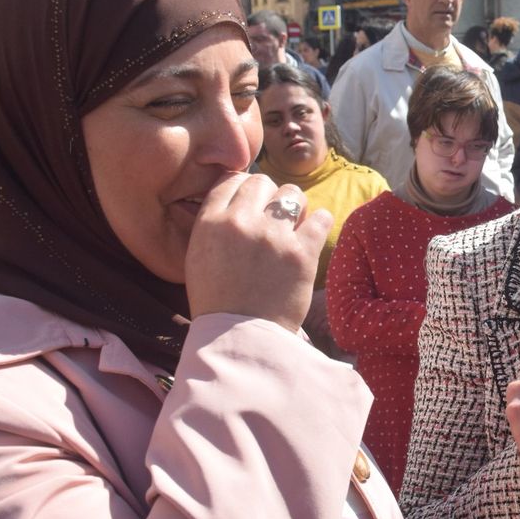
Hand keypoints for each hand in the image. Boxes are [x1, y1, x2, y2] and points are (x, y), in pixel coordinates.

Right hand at [186, 173, 332, 333]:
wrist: (242, 338)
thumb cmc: (218, 301)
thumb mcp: (197, 257)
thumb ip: (213, 224)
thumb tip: (236, 198)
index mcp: (211, 222)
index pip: (232, 180)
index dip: (245, 188)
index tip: (253, 202)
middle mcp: (241, 222)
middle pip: (262, 182)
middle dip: (269, 196)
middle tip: (274, 218)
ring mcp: (273, 236)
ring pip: (293, 193)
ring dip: (295, 206)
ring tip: (293, 226)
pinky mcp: (302, 252)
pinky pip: (321, 218)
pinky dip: (319, 223)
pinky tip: (313, 234)